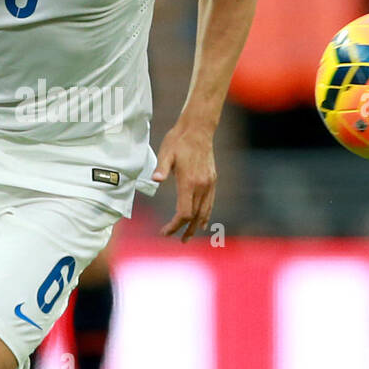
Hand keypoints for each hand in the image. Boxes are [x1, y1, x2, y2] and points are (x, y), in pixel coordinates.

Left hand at [152, 122, 216, 241]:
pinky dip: (205, 215)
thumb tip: (156, 179)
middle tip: (178, 240)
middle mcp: (202, 185)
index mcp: (189, 182)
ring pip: (205, 211)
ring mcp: (209, 183)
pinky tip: (201, 221)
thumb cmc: (179, 140)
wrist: (199, 129)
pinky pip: (210, 202)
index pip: (184, 213)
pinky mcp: (212, 179)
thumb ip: (162, 168)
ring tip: (189, 236)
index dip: (175, 225)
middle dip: (185, 230)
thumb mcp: (166, 152)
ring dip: (196, 226)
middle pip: (194, 216)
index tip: (165, 231)